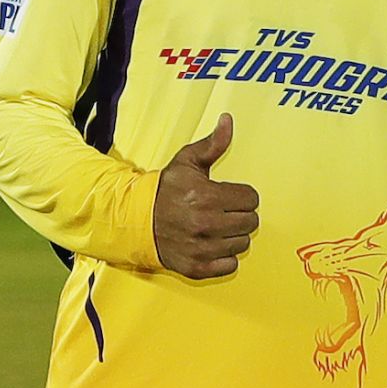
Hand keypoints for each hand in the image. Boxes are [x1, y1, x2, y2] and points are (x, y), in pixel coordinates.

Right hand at [152, 114, 258, 278]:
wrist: (135, 220)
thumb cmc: (165, 191)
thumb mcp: (187, 162)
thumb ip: (213, 144)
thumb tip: (228, 120)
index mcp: (207, 197)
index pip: (251, 199)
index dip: (243, 195)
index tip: (230, 196)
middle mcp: (205, 225)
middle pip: (250, 222)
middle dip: (241, 214)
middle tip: (225, 211)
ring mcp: (201, 249)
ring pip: (242, 243)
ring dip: (234, 235)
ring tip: (218, 227)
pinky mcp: (196, 267)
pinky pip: (230, 265)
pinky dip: (225, 257)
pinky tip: (213, 244)